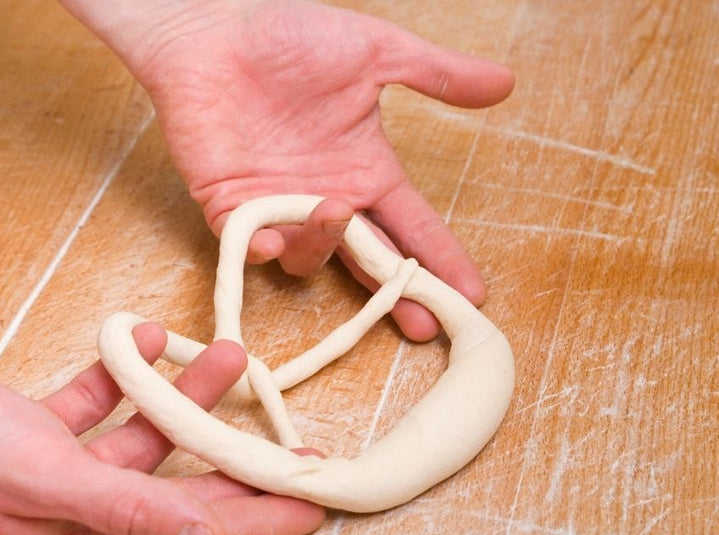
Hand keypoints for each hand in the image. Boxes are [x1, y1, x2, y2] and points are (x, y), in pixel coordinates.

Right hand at [0, 228, 323, 534]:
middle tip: (293, 442)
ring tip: (224, 354)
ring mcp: (59, 472)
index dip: (257, 519)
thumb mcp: (47, 478)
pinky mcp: (42, 431)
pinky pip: (102, 404)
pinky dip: (124, 374)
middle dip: (236, 461)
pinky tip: (144, 340)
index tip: (310, 502)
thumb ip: (131, 508)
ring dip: (182, 396)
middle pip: (180, 490)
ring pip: (145, 438)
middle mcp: (77, 515)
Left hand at [116, 0, 514, 339]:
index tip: (471, 293)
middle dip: (396, 294)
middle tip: (422, 321)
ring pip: (309, 256)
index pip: (412, 224)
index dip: (440, 259)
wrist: (213, 27)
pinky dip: (261, 249)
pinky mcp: (228, 207)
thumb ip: (437, 74)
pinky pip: (248, 247)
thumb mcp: (376, 51)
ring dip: (326, 243)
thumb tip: (505, 83)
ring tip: (337, 209)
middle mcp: (325, 197)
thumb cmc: (288, 34)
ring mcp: (277, 208)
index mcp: (364, 169)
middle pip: (369, 261)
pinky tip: (270, 240)